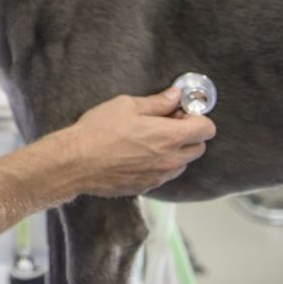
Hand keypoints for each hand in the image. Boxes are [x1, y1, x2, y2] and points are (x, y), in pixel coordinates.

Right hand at [58, 88, 215, 197]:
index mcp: (169, 137)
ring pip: (181, 163)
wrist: (76, 162)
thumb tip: (175, 95)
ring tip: (149, 139)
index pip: (206, 129)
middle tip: (165, 123)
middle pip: (198, 148)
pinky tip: (137, 153)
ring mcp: (159, 177)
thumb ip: (157, 102)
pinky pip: (164, 175)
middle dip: (188, 134)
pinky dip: (159, 164)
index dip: (197, 118)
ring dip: (174, 151)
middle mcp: (169, 160)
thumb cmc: (99, 131)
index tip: (181, 112)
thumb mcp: (127, 106)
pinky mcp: (146, 187)